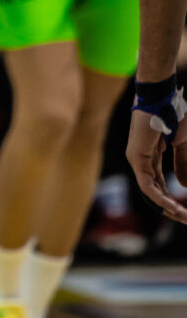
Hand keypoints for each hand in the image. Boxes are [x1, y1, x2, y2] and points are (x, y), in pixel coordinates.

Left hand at [128, 107, 186, 224]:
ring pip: (150, 191)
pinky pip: (147, 184)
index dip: (172, 199)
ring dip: (166, 206)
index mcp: (149, 156)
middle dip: (170, 207)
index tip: (186, 212)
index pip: (158, 185)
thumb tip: (183, 187)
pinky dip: (159, 197)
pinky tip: (171, 206)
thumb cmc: (172, 115)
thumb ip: (182, 164)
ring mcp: (136, 159)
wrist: (163, 97)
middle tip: (186, 219)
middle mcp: (140, 160)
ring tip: (182, 216)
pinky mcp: (136, 157)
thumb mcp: (181, 144)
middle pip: (153, 191)